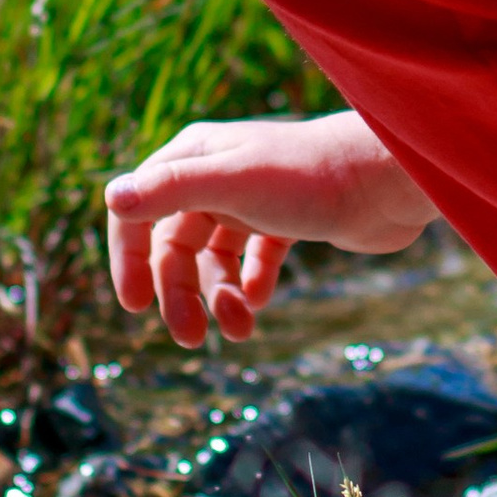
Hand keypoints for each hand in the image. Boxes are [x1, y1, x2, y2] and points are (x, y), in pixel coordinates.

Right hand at [104, 112, 434, 346]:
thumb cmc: (308, 176)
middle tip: (191, 339)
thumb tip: (112, 197)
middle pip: (174, 244)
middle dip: (180, 294)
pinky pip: (253, 260)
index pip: (137, 210)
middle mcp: (216, 175)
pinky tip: (261, 301)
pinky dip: (251, 284)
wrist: (384, 179)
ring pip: (214, 258)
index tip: (134, 305)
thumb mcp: (233, 183)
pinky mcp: (286, 220)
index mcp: (193, 156)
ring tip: (241, 327)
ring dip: (218, 297)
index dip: (128, 258)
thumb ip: (173, 190)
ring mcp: (252, 198)